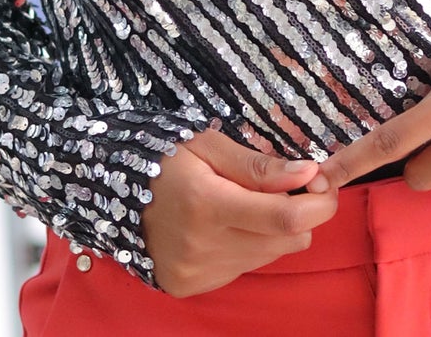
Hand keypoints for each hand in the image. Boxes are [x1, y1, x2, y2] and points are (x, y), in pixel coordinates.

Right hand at [140, 125, 338, 296]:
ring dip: (272, 230)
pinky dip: (246, 245)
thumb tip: (308, 173)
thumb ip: (258, 165)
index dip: (318, 203)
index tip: (323, 181)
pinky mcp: (191, 285)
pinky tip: (223, 224)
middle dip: (299, 212)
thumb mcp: (208, 145)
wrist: (107, 191)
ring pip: (269, 256)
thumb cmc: (163, 158)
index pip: (285, 218)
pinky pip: (243, 268)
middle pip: (285, 241)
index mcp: (208, 203)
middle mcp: (203, 246)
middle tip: (286, 184)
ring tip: (246, 202)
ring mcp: (197, 272)